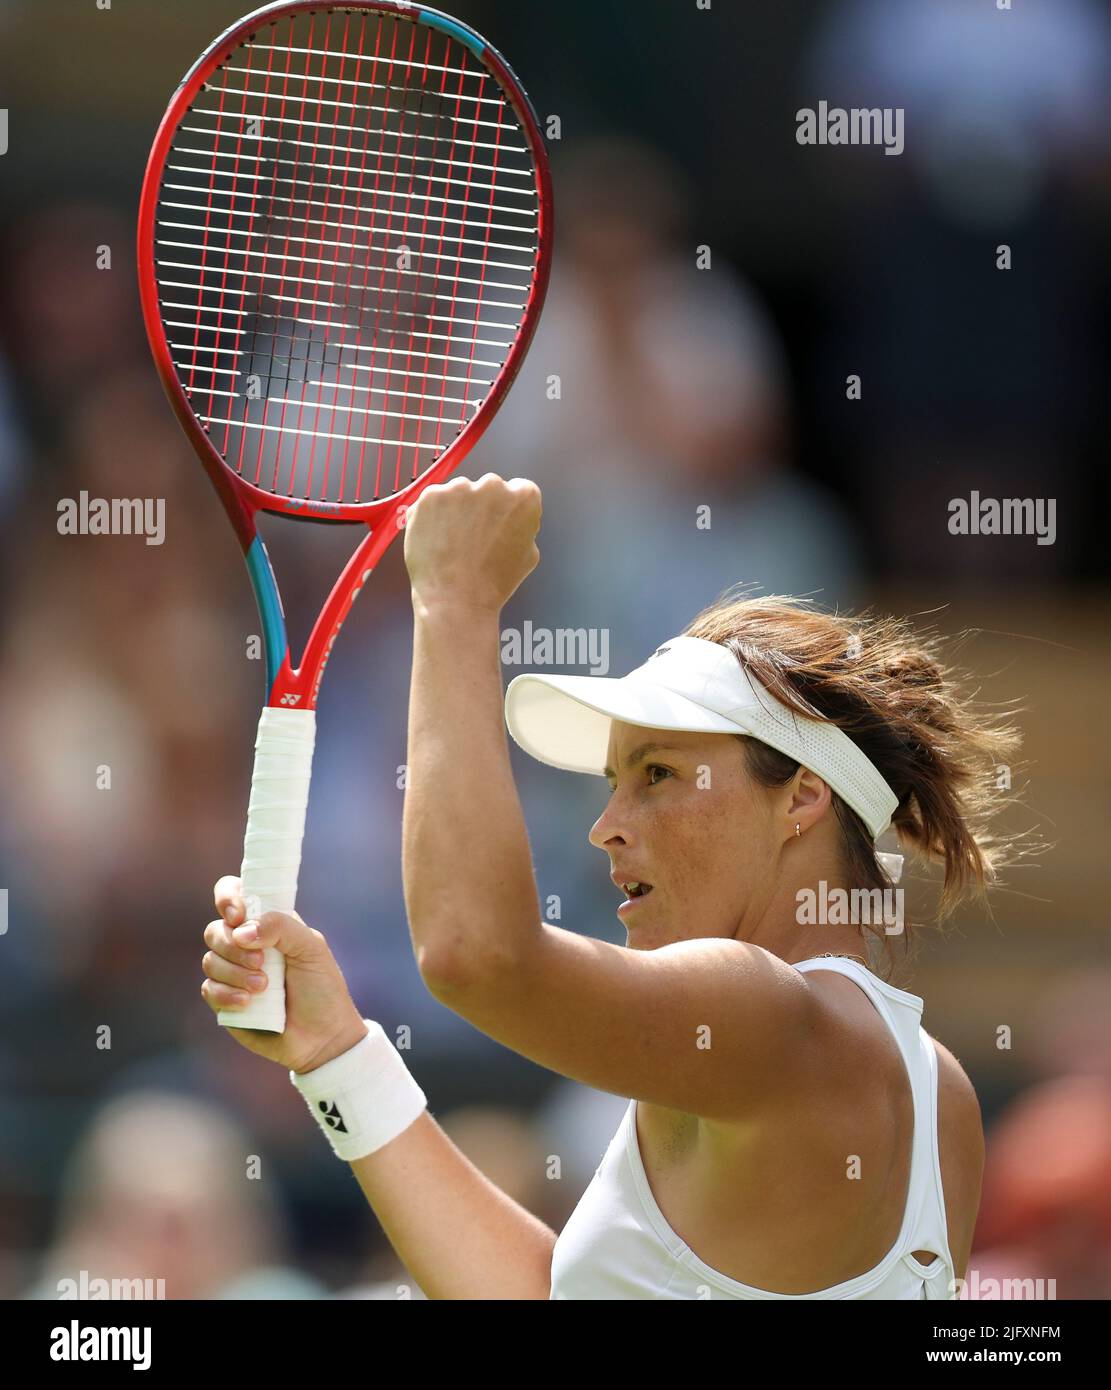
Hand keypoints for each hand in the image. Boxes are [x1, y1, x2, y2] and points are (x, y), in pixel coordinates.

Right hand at [201, 876, 367, 1073]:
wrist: (322, 1036)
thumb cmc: (322, 988)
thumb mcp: (312, 949)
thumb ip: (282, 927)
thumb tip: (242, 930)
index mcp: (267, 924)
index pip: (234, 895)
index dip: (227, 898)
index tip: (238, 915)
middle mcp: (245, 946)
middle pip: (215, 930)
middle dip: (233, 946)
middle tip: (261, 962)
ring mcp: (232, 974)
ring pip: (210, 961)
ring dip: (235, 973)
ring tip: (264, 987)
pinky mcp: (224, 1002)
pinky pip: (209, 989)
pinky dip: (227, 995)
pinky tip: (249, 1003)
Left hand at [403, 473, 540, 613]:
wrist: (456, 598)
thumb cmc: (494, 583)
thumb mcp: (529, 554)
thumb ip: (524, 527)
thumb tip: (513, 520)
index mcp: (524, 497)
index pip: (519, 490)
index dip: (508, 511)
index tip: (499, 527)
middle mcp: (493, 485)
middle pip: (488, 488)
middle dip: (482, 508)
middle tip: (474, 538)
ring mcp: (459, 488)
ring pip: (459, 493)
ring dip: (456, 510)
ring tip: (452, 543)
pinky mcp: (431, 496)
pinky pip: (433, 502)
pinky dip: (432, 517)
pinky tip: (436, 540)